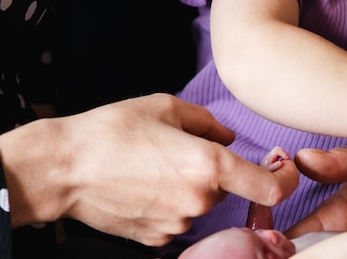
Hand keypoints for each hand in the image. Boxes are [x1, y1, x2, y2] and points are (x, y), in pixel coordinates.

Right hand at [0, 94, 298, 246]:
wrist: (62, 169)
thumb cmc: (111, 130)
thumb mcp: (164, 107)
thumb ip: (207, 123)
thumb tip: (228, 138)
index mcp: (208, 166)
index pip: (271, 189)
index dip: (284, 180)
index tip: (280, 168)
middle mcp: (198, 201)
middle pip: (228, 190)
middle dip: (214, 171)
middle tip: (177, 150)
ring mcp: (177, 224)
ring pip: (201, 204)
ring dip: (189, 188)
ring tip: (150, 166)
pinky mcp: (156, 239)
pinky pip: (177, 218)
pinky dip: (168, 203)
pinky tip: (140, 186)